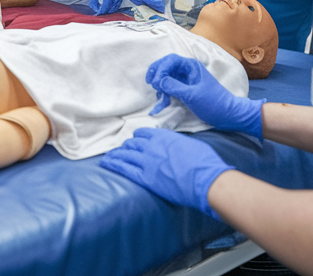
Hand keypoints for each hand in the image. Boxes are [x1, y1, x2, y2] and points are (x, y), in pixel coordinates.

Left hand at [87, 0, 129, 14]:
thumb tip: (94, 7)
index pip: (105, 6)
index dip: (101, 11)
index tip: (97, 14)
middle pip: (112, 6)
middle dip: (107, 11)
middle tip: (101, 13)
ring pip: (117, 3)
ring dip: (112, 8)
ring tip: (106, 11)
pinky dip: (116, 3)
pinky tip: (112, 4)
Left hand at [100, 128, 233, 218]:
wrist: (205, 179)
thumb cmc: (205, 162)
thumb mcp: (191, 144)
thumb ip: (178, 143)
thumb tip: (176, 147)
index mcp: (164, 137)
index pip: (144, 133)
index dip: (139, 137)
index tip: (136, 140)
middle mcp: (152, 146)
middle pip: (133, 143)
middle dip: (128, 146)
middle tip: (124, 150)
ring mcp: (147, 161)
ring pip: (126, 154)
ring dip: (118, 154)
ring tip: (111, 156)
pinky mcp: (146, 177)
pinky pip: (125, 168)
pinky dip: (114, 164)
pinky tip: (106, 163)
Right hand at [147, 54, 264, 136]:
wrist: (228, 115)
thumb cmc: (212, 103)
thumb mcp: (191, 95)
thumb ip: (173, 86)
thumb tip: (158, 81)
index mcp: (191, 66)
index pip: (170, 60)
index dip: (160, 68)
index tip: (155, 82)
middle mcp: (188, 71)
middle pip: (166, 66)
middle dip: (157, 75)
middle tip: (152, 86)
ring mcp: (186, 81)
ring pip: (167, 77)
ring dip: (160, 86)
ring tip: (159, 97)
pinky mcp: (185, 90)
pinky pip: (171, 87)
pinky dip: (165, 93)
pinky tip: (163, 102)